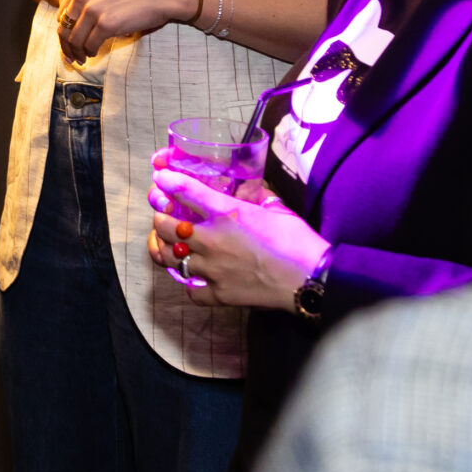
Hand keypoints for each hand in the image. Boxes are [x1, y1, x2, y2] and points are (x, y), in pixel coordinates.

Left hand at [57, 0, 197, 63]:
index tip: (67, 44)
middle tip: (71, 57)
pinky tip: (93, 54)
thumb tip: (73, 29)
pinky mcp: (105, 23)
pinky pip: (90, 45)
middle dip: (66, 46)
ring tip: (82, 59)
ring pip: (75, 40)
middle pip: (65, 28)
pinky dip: (90, 52)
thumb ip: (87, 2)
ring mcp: (92, 9)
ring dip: (77, 53)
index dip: (63, 32)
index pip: (62, 15)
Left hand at [145, 157, 325, 309]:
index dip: (168, 182)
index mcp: (228, 213)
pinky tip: (197, 277)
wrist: (310, 278)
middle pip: (166, 227)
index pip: (186, 191)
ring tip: (173, 246)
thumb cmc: (297, 241)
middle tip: (165, 217)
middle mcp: (212, 239)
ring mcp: (212, 269)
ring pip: (171, 257)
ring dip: (167, 249)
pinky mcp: (219, 293)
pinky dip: (190, 284)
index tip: (161, 178)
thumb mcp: (276, 208)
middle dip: (161, 219)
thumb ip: (256, 195)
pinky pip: (190, 289)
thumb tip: (248, 187)